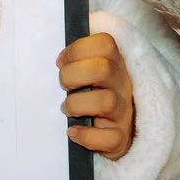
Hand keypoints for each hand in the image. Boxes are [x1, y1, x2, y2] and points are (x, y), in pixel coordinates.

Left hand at [58, 33, 135, 157]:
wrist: (117, 134)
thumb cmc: (95, 97)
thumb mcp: (93, 73)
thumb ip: (79, 57)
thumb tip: (55, 40)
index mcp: (115, 64)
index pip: (105, 43)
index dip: (78, 49)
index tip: (61, 61)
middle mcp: (122, 85)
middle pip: (103, 68)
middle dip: (73, 75)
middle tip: (63, 85)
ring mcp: (123, 112)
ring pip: (106, 102)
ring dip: (77, 105)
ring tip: (66, 109)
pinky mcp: (120, 138)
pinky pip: (110, 138)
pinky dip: (87, 136)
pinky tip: (73, 132)